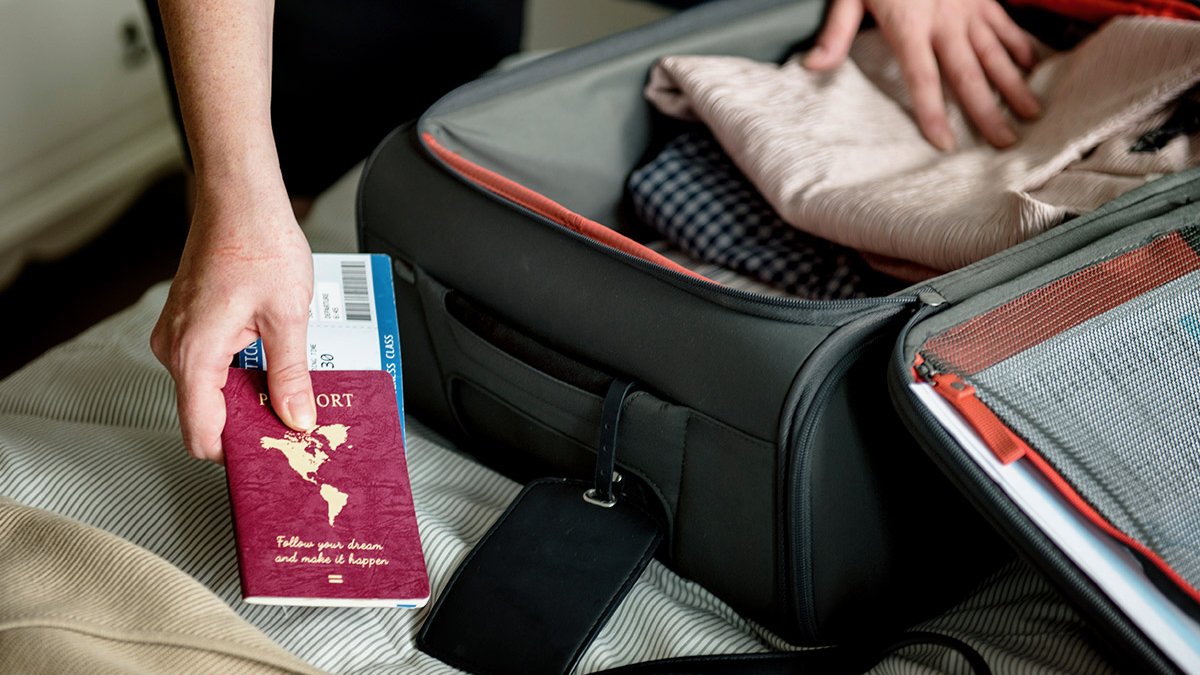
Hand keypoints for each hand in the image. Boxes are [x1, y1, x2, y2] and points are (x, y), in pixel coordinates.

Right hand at [151, 183, 315, 461]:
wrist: (239, 197)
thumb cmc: (259, 242)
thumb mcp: (288, 316)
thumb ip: (290, 375)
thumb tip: (296, 418)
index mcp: (195, 353)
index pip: (202, 434)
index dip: (238, 454)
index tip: (272, 459)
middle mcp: (176, 348)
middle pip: (208, 415)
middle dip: (251, 425)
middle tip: (295, 427)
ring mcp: (179, 335)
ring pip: (211, 391)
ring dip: (249, 396)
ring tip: (292, 393)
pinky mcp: (190, 324)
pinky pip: (212, 366)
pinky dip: (242, 373)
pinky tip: (276, 364)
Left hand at [804, 0, 1040, 149]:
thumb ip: (835, 33)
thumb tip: (812, 67)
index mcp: (909, 26)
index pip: (922, 79)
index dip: (933, 113)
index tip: (946, 144)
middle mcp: (944, 21)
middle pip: (968, 74)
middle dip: (988, 112)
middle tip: (1005, 144)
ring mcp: (968, 8)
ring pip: (996, 52)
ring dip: (1015, 85)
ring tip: (1031, 114)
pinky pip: (1006, 25)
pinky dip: (1021, 47)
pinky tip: (1033, 69)